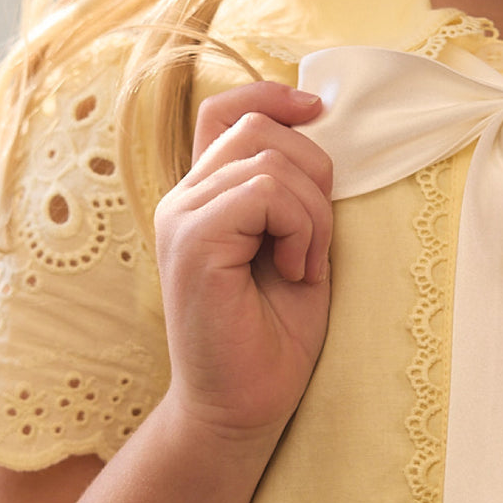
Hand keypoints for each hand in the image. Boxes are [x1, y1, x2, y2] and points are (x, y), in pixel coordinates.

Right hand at [154, 83, 333, 443]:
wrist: (242, 408)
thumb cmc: (273, 338)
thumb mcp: (297, 248)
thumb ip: (295, 194)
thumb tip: (321, 132)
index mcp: (204, 196)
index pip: (224, 109)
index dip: (272, 94)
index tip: (319, 109)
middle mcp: (182, 198)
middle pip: (259, 127)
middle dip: (314, 174)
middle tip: (315, 244)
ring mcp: (181, 217)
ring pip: (270, 158)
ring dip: (312, 213)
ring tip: (303, 266)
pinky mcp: (192, 240)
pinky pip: (267, 191)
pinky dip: (300, 229)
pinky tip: (294, 272)